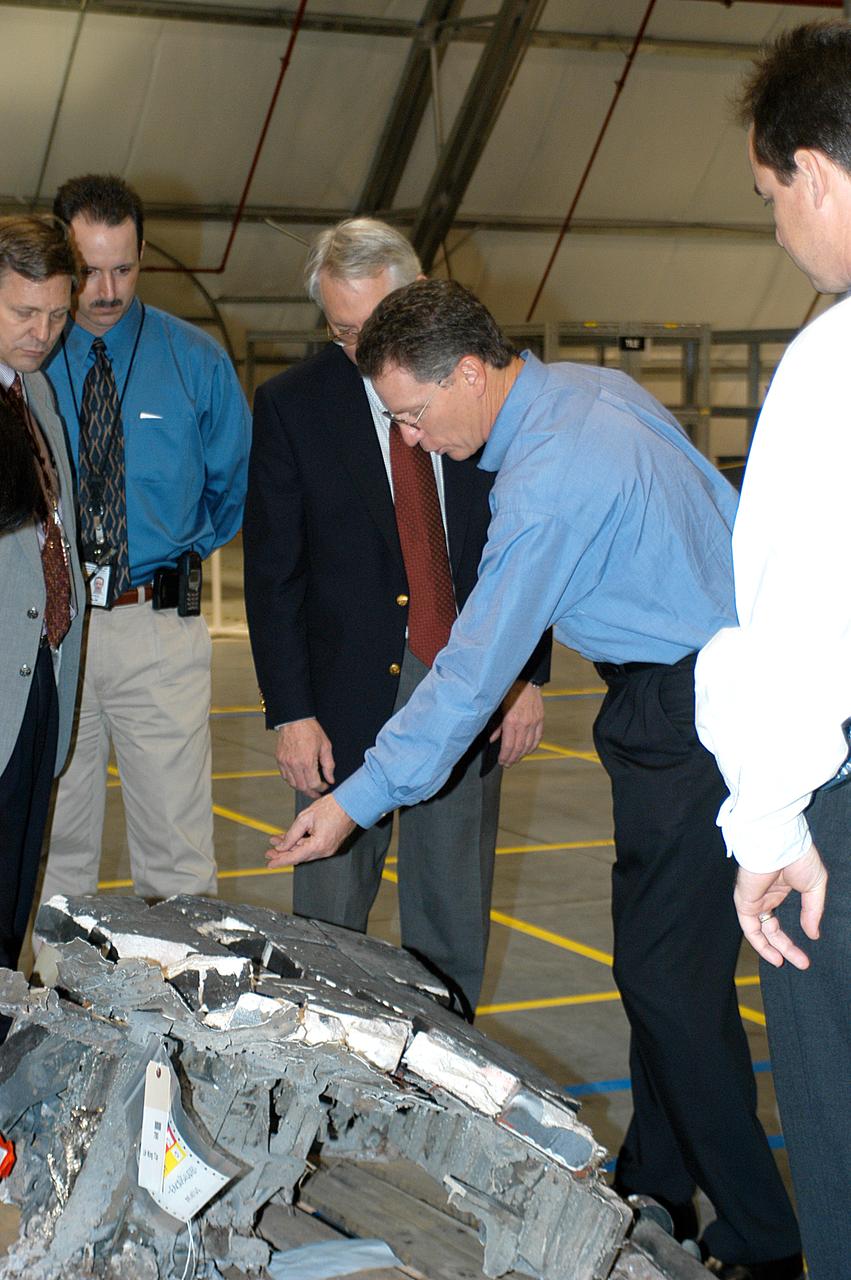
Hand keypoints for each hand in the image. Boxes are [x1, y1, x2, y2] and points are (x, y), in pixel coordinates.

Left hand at [266, 794, 355, 866]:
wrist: (351, 803)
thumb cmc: (331, 807)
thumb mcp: (305, 818)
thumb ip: (292, 834)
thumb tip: (282, 846)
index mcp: (318, 845)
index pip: (294, 857)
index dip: (280, 861)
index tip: (270, 864)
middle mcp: (324, 851)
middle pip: (299, 856)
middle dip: (283, 854)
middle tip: (269, 852)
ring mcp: (329, 849)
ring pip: (305, 852)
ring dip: (291, 848)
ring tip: (277, 843)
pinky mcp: (331, 845)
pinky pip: (312, 848)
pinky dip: (301, 845)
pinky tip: (292, 841)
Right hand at [275, 718, 335, 798]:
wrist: (294, 720)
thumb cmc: (310, 730)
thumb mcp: (325, 746)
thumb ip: (329, 765)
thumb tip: (330, 779)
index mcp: (307, 762)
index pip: (314, 784)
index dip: (321, 787)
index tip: (325, 785)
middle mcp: (294, 765)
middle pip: (302, 787)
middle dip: (312, 792)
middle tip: (317, 791)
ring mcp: (285, 763)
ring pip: (292, 784)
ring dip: (302, 788)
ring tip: (309, 786)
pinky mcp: (279, 760)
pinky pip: (285, 777)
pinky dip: (292, 780)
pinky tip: (299, 778)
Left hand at [489, 681, 544, 766]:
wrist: (526, 681)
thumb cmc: (509, 692)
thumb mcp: (498, 708)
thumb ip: (496, 726)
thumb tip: (493, 739)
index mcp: (511, 721)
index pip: (508, 746)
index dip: (505, 756)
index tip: (502, 761)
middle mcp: (524, 724)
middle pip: (518, 748)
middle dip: (512, 758)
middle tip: (508, 763)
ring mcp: (534, 722)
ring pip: (529, 745)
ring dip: (522, 754)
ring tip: (516, 759)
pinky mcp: (540, 720)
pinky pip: (538, 737)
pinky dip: (533, 746)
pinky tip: (528, 750)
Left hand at [734, 844, 827, 969]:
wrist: (781, 844)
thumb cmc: (798, 856)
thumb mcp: (815, 886)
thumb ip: (813, 911)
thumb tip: (813, 934)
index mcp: (779, 889)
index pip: (781, 920)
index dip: (791, 938)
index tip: (806, 953)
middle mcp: (765, 896)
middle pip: (771, 929)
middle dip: (786, 948)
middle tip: (802, 963)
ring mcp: (754, 899)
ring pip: (761, 931)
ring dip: (773, 949)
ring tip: (788, 963)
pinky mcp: (744, 901)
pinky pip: (750, 928)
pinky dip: (760, 944)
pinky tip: (775, 955)